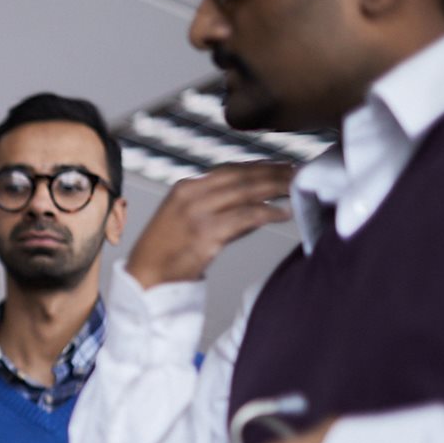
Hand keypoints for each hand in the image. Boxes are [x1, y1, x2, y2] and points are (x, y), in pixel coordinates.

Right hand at [126, 162, 294, 288]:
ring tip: (297, 186)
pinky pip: (245, 217)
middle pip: (241, 176)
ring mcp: (197, 213)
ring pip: (246, 192)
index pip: (229, 169)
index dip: (259, 165)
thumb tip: (259, 203)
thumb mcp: (186, 218)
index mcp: (184, 187)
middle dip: (273, 172)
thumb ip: (217, 206)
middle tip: (298, 171)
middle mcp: (190, 195)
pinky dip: (268, 212)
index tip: (282, 165)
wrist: (145, 277)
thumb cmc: (166, 252)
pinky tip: (284, 213)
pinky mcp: (206, 233)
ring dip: (276, 187)